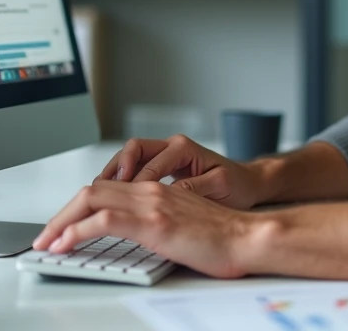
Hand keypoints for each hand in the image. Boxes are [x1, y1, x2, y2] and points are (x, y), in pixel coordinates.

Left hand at [32, 180, 263, 278]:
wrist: (250, 237)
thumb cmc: (224, 238)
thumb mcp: (183, 225)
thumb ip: (158, 223)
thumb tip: (135, 239)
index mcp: (157, 191)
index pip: (105, 188)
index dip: (77, 206)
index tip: (62, 226)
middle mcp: (150, 191)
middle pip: (91, 190)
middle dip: (61, 213)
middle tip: (45, 237)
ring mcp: (152, 204)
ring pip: (91, 199)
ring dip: (61, 222)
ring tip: (46, 243)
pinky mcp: (154, 223)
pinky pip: (102, 220)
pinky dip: (75, 232)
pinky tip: (64, 245)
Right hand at [97, 135, 268, 209]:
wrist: (249, 184)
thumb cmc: (238, 185)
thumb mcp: (220, 186)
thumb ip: (194, 187)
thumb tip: (170, 193)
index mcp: (184, 148)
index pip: (150, 162)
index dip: (133, 182)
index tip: (125, 200)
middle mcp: (172, 147)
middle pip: (131, 151)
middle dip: (113, 171)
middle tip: (98, 193)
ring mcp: (166, 156)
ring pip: (129, 158)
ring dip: (113, 175)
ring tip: (98, 195)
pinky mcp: (163, 169)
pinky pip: (135, 169)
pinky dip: (122, 182)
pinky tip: (113, 198)